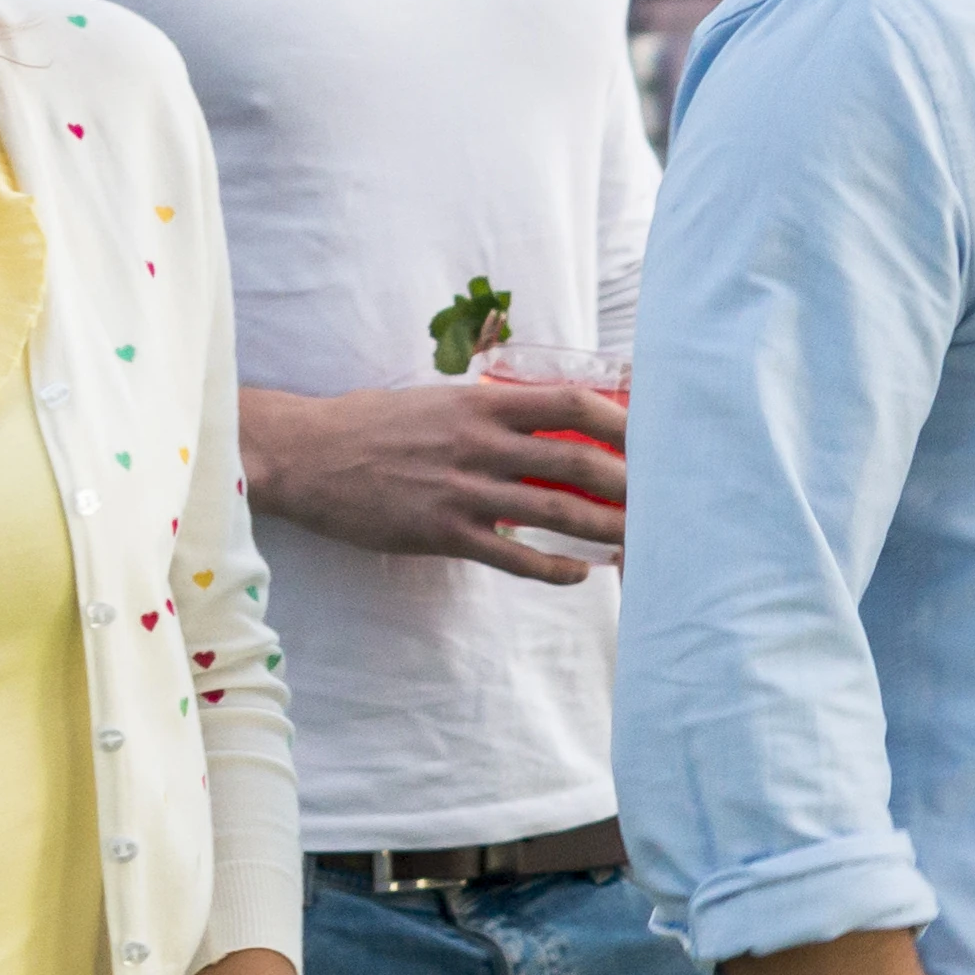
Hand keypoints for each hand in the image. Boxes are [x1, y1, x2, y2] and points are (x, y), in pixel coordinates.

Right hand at [245, 376, 627, 574]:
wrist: (305, 454)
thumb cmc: (376, 424)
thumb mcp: (439, 401)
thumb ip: (495, 411)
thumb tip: (556, 421)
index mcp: (480, 402)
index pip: (570, 403)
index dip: (620, 420)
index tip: (655, 436)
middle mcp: (478, 444)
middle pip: (576, 462)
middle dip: (631, 484)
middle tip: (669, 499)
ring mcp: (462, 491)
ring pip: (554, 513)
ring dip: (606, 530)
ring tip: (643, 543)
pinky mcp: (442, 533)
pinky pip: (514, 556)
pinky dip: (555, 568)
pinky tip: (581, 573)